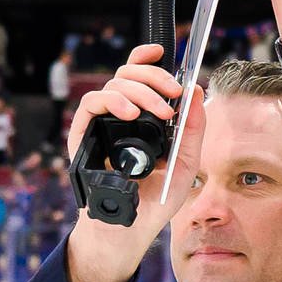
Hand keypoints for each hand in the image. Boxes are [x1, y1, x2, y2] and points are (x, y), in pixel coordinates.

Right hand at [63, 44, 206, 281]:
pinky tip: (130, 114)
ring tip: (157, 111)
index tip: (162, 51)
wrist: (129, 230)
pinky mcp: (84, 136)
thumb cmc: (155, 199)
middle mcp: (121, 117)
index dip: (147, 59)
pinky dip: (112, 102)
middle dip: (154, 77)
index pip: (141, 79)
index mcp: (144, 119)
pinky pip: (91, 104)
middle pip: (129, 75)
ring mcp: (102, 125)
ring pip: (113, 85)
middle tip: (173, 93)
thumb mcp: (186, 162)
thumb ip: (194, 129)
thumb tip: (197, 92)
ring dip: (139, 91)